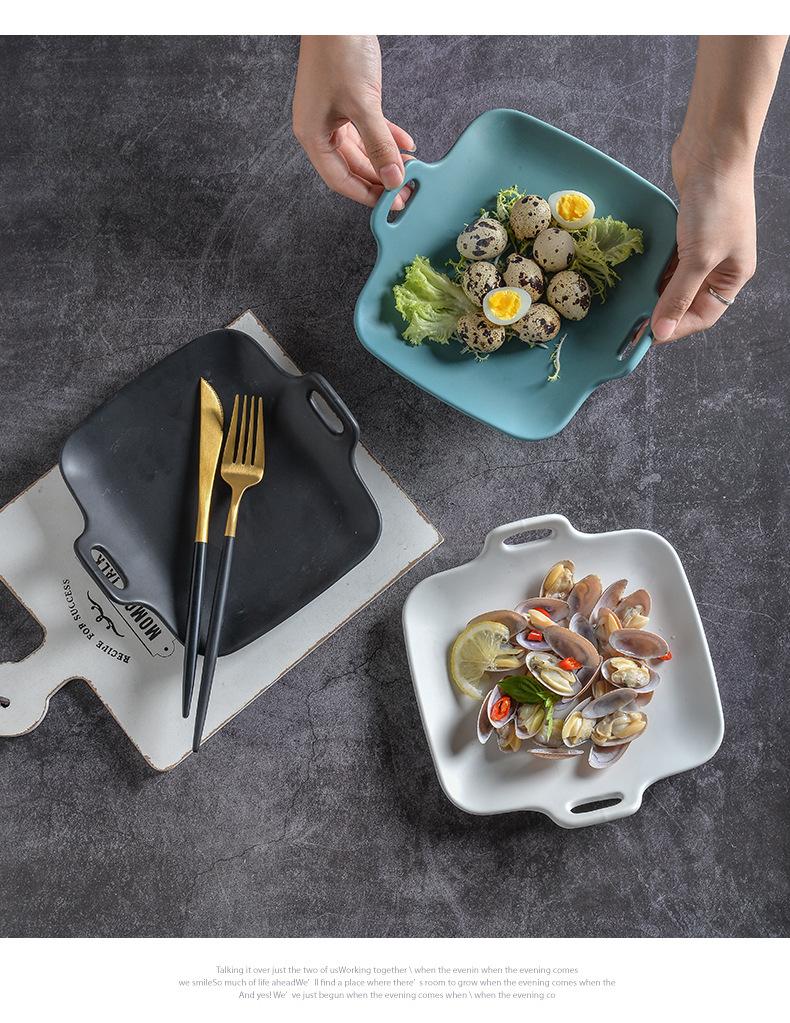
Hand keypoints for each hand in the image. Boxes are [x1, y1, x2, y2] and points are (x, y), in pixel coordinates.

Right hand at [292, 36, 414, 209]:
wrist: (337, 13)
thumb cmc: (338, 52)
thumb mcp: (363, 104)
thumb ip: (379, 144)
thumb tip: (392, 178)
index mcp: (313, 135)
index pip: (339, 179)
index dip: (365, 194)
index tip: (390, 204)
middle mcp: (320, 129)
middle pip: (352, 167)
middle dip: (380, 180)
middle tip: (405, 193)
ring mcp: (334, 116)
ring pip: (363, 149)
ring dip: (386, 160)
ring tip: (410, 172)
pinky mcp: (348, 102)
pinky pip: (369, 129)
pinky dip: (387, 138)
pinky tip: (406, 146)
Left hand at [651, 144, 756, 343]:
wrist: (713, 150)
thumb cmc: (715, 204)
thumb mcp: (698, 257)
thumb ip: (677, 296)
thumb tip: (662, 331)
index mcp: (733, 275)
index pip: (702, 316)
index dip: (675, 328)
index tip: (645, 336)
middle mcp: (720, 264)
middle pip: (687, 300)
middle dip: (662, 310)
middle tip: (632, 321)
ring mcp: (703, 247)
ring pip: (675, 281)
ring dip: (655, 290)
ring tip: (631, 301)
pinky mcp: (686, 231)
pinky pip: (668, 261)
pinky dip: (654, 269)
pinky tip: (637, 275)